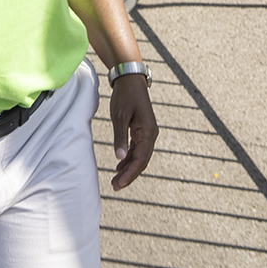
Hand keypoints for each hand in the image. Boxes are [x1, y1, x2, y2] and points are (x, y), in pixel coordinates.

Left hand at [108, 73, 156, 189]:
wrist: (130, 81)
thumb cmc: (125, 97)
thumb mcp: (119, 117)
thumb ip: (120, 138)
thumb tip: (119, 158)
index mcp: (148, 132)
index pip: (141, 159)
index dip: (130, 173)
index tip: (119, 183)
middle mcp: (151, 134)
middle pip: (142, 161)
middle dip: (129, 175)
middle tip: (115, 186)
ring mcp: (147, 133)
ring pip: (140, 156)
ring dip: (128, 168)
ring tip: (115, 180)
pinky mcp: (142, 130)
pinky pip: (137, 149)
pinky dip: (129, 159)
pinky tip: (120, 166)